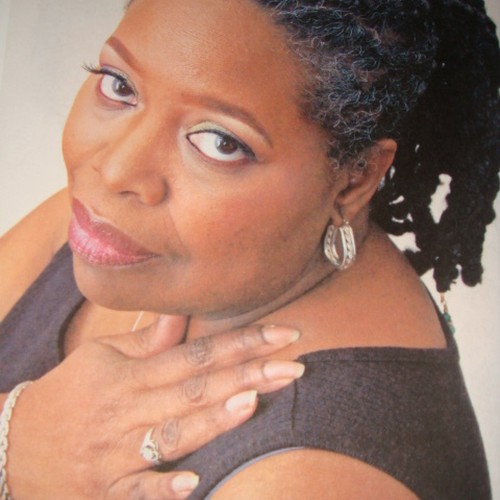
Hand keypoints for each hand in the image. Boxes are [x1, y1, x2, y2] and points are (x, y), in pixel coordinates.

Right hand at [7, 316, 302, 498]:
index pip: (197, 354)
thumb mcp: (101, 357)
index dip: (242, 342)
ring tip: (256, 402)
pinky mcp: (106, 489)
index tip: (284, 334)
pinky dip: (163, 487)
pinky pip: (137, 491)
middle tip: (294, 365)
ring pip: (174, 433)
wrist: (13, 445)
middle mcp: (129, 409)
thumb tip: (183, 317)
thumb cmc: (67, 393)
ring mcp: (117, 452)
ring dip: (213, 419)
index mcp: (132, 374)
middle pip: (196, 389)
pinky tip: (194, 481)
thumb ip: (146, 341)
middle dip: (248, 376)